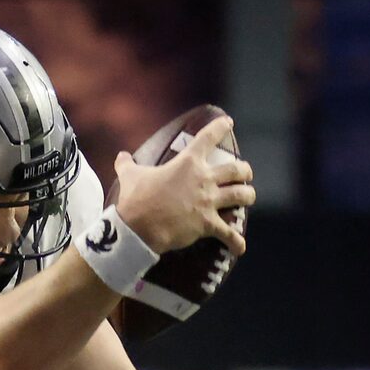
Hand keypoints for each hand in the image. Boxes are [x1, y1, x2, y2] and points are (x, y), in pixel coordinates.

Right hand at [112, 115, 252, 256]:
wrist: (138, 227)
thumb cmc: (135, 199)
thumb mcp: (130, 176)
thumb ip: (127, 164)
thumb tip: (121, 157)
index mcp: (188, 162)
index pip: (209, 137)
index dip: (220, 127)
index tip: (228, 123)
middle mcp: (203, 179)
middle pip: (236, 169)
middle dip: (245, 171)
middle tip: (245, 173)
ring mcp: (208, 202)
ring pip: (241, 195)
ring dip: (248, 196)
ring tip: (249, 197)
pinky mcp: (207, 224)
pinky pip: (228, 233)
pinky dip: (236, 241)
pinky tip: (240, 247)